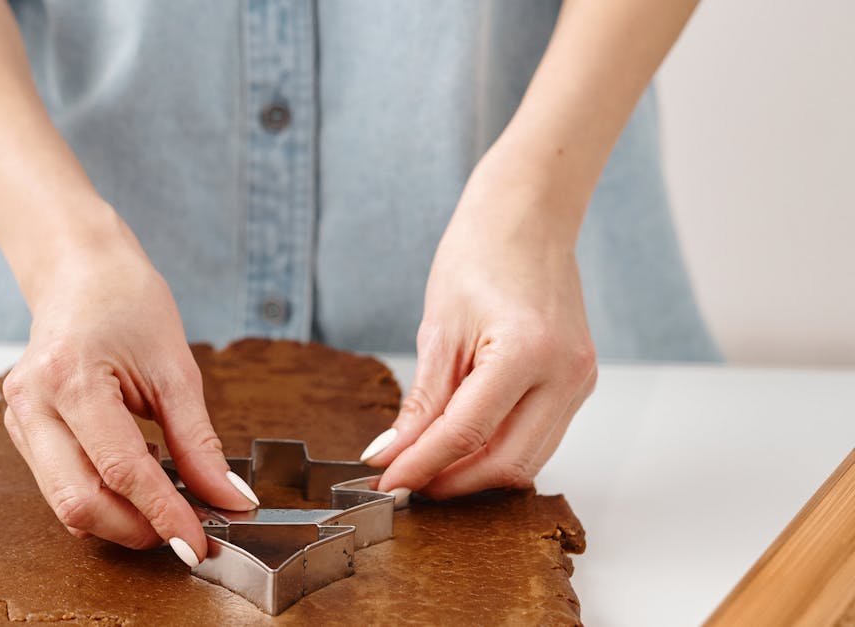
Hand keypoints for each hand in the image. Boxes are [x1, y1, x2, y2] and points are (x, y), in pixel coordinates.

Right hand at [0, 215, 259, 566]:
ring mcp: (18, 419)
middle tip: (184, 529)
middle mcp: (32, 404)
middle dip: (136, 528)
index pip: (121, 470)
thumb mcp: (176, 369)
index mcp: (70, 378)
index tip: (197, 541)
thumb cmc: (126, 301)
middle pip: (80, 502)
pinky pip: (59, 485)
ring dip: (119, 516)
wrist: (79, 270)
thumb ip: (199, 443)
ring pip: (64, 504)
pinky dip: (102, 495)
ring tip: (162, 494)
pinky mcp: (20, 430)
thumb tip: (228, 499)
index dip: (164, 514)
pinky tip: (133, 473)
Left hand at [363, 162, 597, 497]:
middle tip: (406, 483)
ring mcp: (579, 380)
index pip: (466, 434)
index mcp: (525, 352)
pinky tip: (464, 444)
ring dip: (477, 473)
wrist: (528, 215)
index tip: (387, 484)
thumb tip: (391, 454)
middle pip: (506, 463)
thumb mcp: (438, 329)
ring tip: (430, 467)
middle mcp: (564, 374)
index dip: (421, 467)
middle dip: (452, 483)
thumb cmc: (481, 254)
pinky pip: (540, 437)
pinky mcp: (578, 382)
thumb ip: (421, 402)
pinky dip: (500, 450)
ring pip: (528, 460)